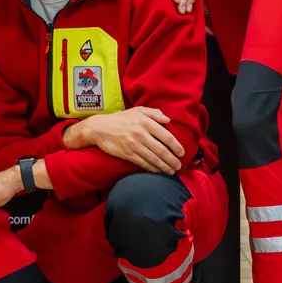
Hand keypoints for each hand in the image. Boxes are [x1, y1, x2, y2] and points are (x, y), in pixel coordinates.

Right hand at [66, 107, 182, 174]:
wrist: (99, 128)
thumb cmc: (120, 118)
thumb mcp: (137, 110)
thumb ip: (154, 113)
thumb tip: (168, 120)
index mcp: (146, 122)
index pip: (166, 136)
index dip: (176, 146)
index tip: (182, 153)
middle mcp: (141, 134)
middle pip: (162, 150)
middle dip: (172, 160)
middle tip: (179, 166)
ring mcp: (134, 145)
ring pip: (153, 158)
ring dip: (164, 166)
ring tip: (172, 171)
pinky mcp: (127, 154)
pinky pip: (143, 163)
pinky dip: (152, 169)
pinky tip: (158, 171)